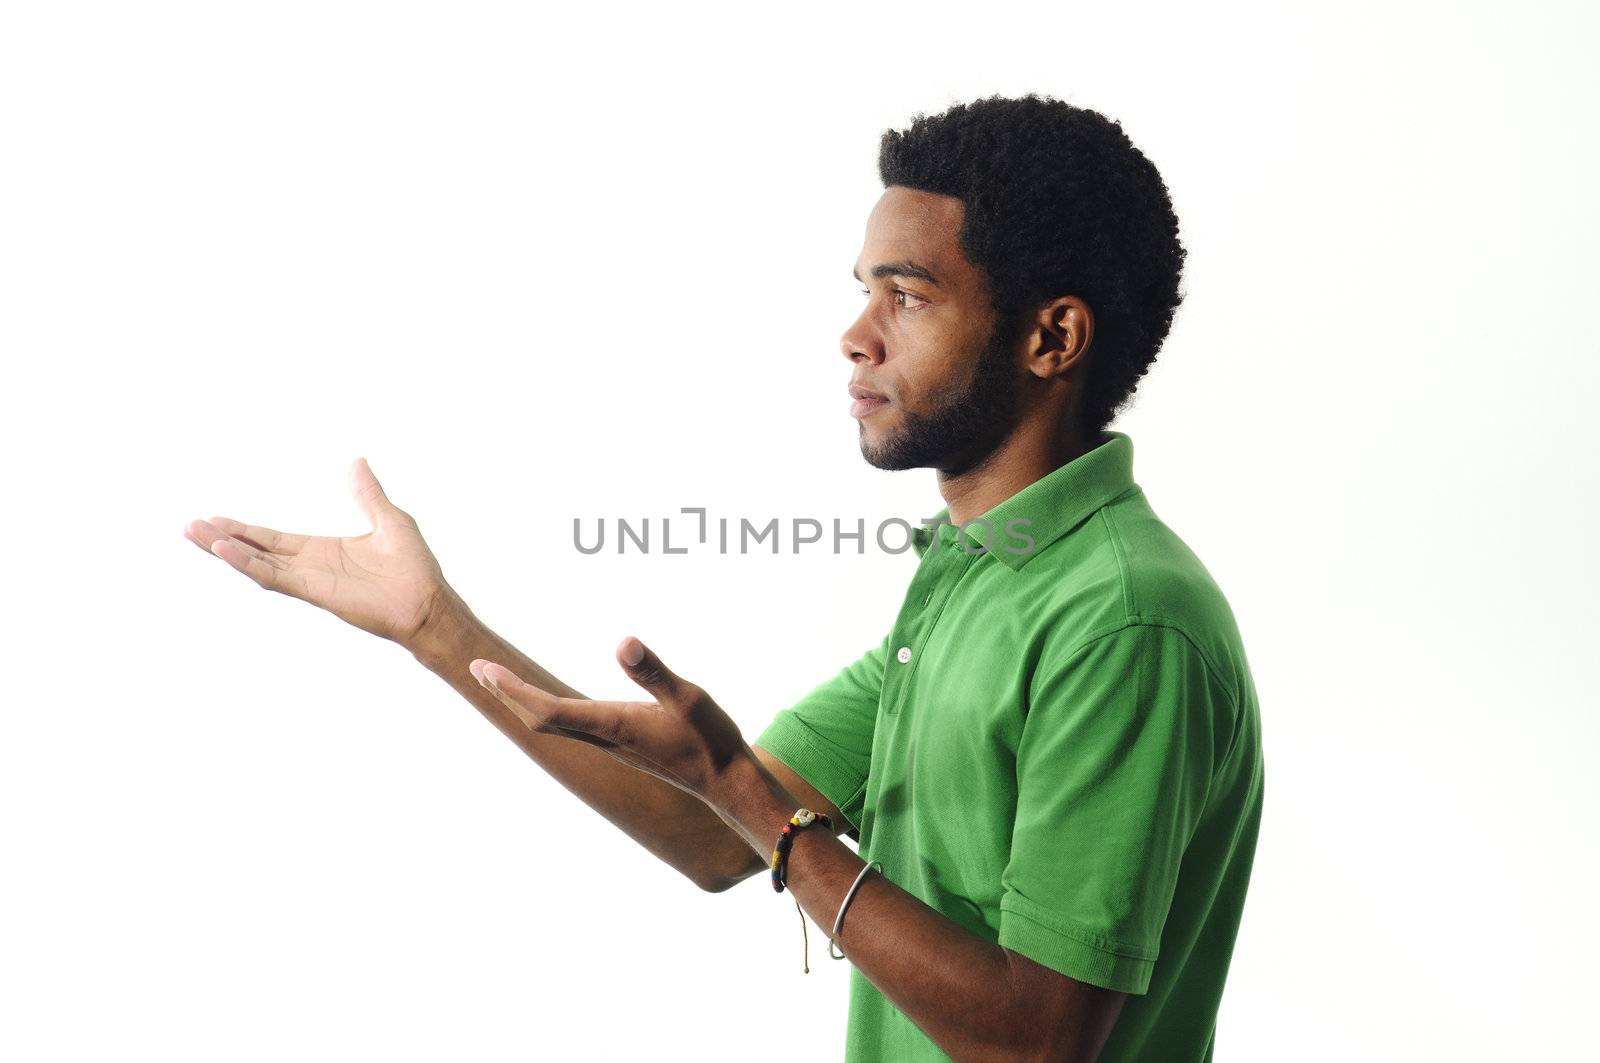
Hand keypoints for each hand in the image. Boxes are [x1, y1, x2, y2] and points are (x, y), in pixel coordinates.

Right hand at [184, 459, 452, 645]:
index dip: (244, 530)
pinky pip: (273, 576)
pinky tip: (225, 549)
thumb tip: (357, 462)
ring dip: (225, 549)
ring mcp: (309, 579)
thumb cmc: (413, 568)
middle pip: (255, 550)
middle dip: (223, 538)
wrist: (427, 602)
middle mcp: (309, 566)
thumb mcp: (388, 519)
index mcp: (321, 551)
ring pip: (256, 563)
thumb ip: (366, 493)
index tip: (216, 519)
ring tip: (195, 534)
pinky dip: (247, 563)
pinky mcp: (314, 591)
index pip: (272, 539)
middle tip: (190, 526)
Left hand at [469, 637, 751, 797]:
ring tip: (500, 680)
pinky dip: (547, 710)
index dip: (513, 689)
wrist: (726, 783)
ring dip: (523, 702)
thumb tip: (623, 642)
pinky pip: (570, 727)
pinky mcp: (621, 744)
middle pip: (539, 719)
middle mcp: (603, 738)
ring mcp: (611, 743)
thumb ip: (655, 672)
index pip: (546, 710)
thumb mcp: (688, 698)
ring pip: (552, 725)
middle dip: (506, 693)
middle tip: (478, 668)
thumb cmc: (710, 740)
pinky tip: (551, 702)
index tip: (484, 668)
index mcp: (611, 725)